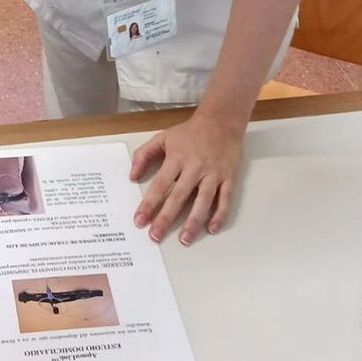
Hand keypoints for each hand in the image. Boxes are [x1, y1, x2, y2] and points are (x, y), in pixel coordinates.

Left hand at [129, 112, 242, 244]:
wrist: (221, 121)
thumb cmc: (190, 132)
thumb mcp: (162, 137)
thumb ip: (144, 155)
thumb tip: (132, 176)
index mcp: (177, 158)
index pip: (160, 185)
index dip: (149, 204)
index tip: (140, 220)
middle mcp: (195, 168)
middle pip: (179, 196)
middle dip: (166, 218)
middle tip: (155, 236)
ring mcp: (213, 174)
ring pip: (203, 201)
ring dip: (193, 221)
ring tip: (184, 239)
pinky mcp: (228, 177)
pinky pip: (225, 199)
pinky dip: (220, 214)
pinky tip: (212, 228)